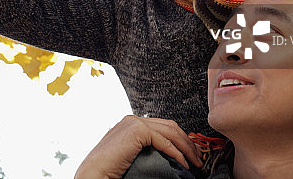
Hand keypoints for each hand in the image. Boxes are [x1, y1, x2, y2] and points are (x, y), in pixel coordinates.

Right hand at [74, 116, 201, 178]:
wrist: (94, 173)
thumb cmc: (108, 169)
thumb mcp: (131, 155)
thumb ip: (145, 149)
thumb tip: (169, 156)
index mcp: (130, 123)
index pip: (163, 126)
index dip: (180, 139)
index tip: (190, 154)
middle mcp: (133, 119)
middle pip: (170, 126)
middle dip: (187, 142)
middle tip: (198, 158)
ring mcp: (135, 122)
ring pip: (171, 132)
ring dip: (187, 147)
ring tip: (195, 162)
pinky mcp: (137, 130)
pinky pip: (165, 141)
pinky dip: (178, 153)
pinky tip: (183, 163)